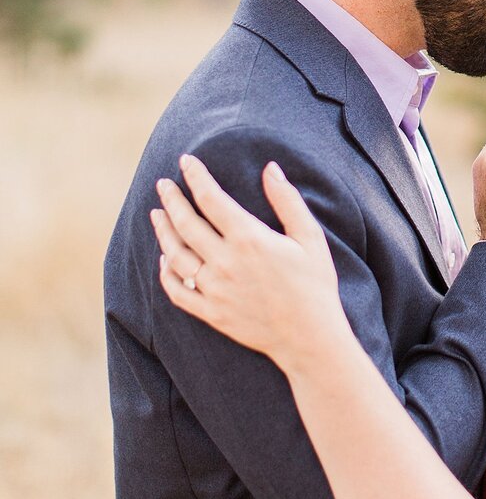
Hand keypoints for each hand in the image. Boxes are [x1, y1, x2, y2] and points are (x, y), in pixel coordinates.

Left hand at [151, 156, 348, 369]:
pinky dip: (165, 274)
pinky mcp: (211, 313)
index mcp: (249, 239)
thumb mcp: (309, 237)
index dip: (196, 177)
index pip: (211, 199)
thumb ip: (287, 200)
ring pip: (175, 256)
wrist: (310, 337)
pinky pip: (178, 291)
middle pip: (186, 224)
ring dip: (162, 232)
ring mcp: (215, 290)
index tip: (186, 161)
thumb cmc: (315, 284)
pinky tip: (164, 259)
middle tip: (163, 185)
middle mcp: (226, 263)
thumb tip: (270, 168)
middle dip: (171, 200)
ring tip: (157, 215)